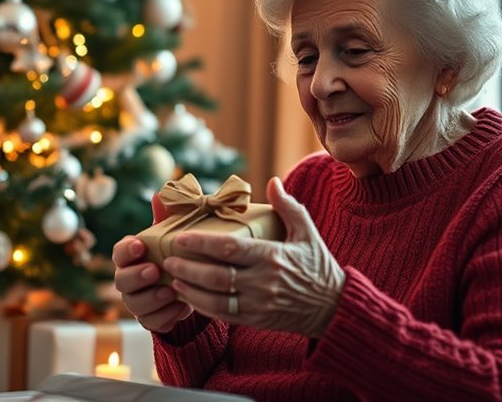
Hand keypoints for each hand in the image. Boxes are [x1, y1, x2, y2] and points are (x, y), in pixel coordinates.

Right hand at [112, 193, 193, 332]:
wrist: (190, 284)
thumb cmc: (176, 253)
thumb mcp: (174, 234)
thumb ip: (166, 216)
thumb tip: (159, 194)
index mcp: (131, 257)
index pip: (119, 252)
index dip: (127, 250)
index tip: (140, 245)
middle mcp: (128, 280)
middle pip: (122, 282)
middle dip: (137, 277)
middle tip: (154, 271)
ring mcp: (138, 302)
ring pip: (135, 306)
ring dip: (152, 299)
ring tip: (172, 292)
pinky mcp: (151, 320)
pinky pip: (153, 323)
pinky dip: (167, 317)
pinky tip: (182, 308)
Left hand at [163, 176, 344, 337]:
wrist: (334, 308)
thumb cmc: (318, 266)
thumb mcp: (307, 233)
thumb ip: (288, 207)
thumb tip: (272, 181)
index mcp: (272, 257)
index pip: (229, 249)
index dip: (201, 243)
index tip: (181, 237)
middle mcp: (263, 282)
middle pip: (216, 276)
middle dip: (188, 268)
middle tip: (168, 259)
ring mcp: (259, 304)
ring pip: (216, 299)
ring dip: (191, 290)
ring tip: (173, 279)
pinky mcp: (256, 320)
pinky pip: (224, 315)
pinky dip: (203, 307)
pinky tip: (190, 297)